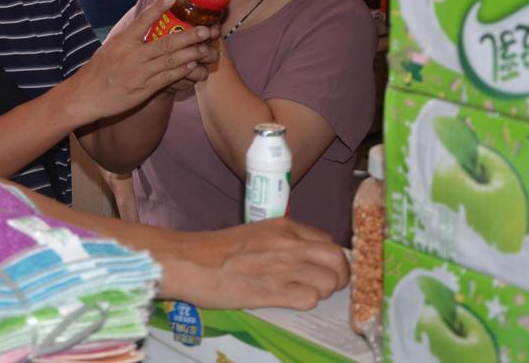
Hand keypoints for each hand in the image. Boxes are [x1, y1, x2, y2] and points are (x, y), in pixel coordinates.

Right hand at [64, 0, 218, 125]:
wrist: (86, 96)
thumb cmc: (98, 70)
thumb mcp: (110, 48)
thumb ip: (128, 38)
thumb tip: (143, 25)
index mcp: (123, 42)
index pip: (142, 21)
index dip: (158, 8)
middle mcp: (132, 55)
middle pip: (166, 43)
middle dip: (188, 36)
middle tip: (206, 29)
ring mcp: (140, 73)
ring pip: (171, 61)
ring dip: (190, 53)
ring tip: (205, 47)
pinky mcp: (144, 89)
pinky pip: (167, 78)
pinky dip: (181, 71)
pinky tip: (193, 65)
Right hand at [156, 218, 348, 310]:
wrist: (190, 261)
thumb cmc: (217, 249)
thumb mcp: (256, 233)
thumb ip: (284, 240)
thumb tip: (308, 256)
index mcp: (285, 227)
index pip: (329, 242)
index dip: (330, 259)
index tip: (322, 269)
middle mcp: (289, 244)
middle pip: (338, 260)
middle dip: (338, 276)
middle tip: (324, 284)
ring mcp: (283, 268)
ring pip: (329, 282)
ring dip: (321, 292)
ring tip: (301, 292)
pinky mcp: (273, 292)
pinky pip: (310, 300)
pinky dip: (305, 303)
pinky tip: (288, 300)